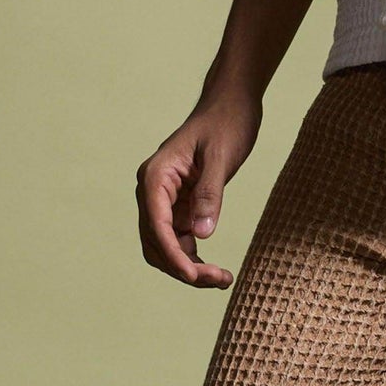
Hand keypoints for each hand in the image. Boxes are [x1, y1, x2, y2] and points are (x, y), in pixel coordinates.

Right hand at [136, 95, 260, 286]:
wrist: (232, 104)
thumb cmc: (227, 123)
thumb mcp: (221, 157)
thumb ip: (210, 194)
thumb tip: (201, 236)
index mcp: (155, 176)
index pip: (156, 225)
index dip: (173, 256)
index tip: (194, 276)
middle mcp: (153, 191)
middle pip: (156, 243)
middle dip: (182, 267)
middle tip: (220, 280)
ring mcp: (164, 200)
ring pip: (165, 246)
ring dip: (188, 267)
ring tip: (223, 279)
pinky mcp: (180, 205)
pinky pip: (178, 240)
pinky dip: (193, 257)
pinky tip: (215, 269)